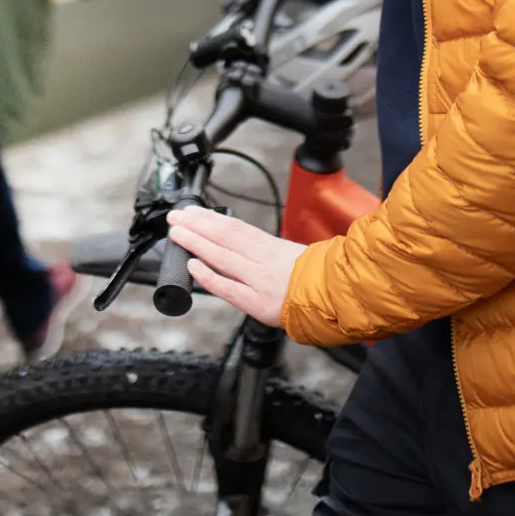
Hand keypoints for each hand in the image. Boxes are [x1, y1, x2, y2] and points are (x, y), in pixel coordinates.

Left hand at [166, 206, 305, 327]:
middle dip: (196, 225)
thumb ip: (264, 252)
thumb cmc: (319, 279)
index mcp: (272, 246)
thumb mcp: (292, 255)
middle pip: (224, 237)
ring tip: (177, 233)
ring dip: (196, 243)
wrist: (338, 299)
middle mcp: (263, 260)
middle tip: (175, 217)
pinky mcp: (258, 304)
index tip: (192, 211)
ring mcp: (259, 281)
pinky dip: (208, 276)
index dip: (210, 218)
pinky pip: (228, 288)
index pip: (235, 227)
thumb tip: (238, 245)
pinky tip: (192, 266)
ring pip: (222, 257)